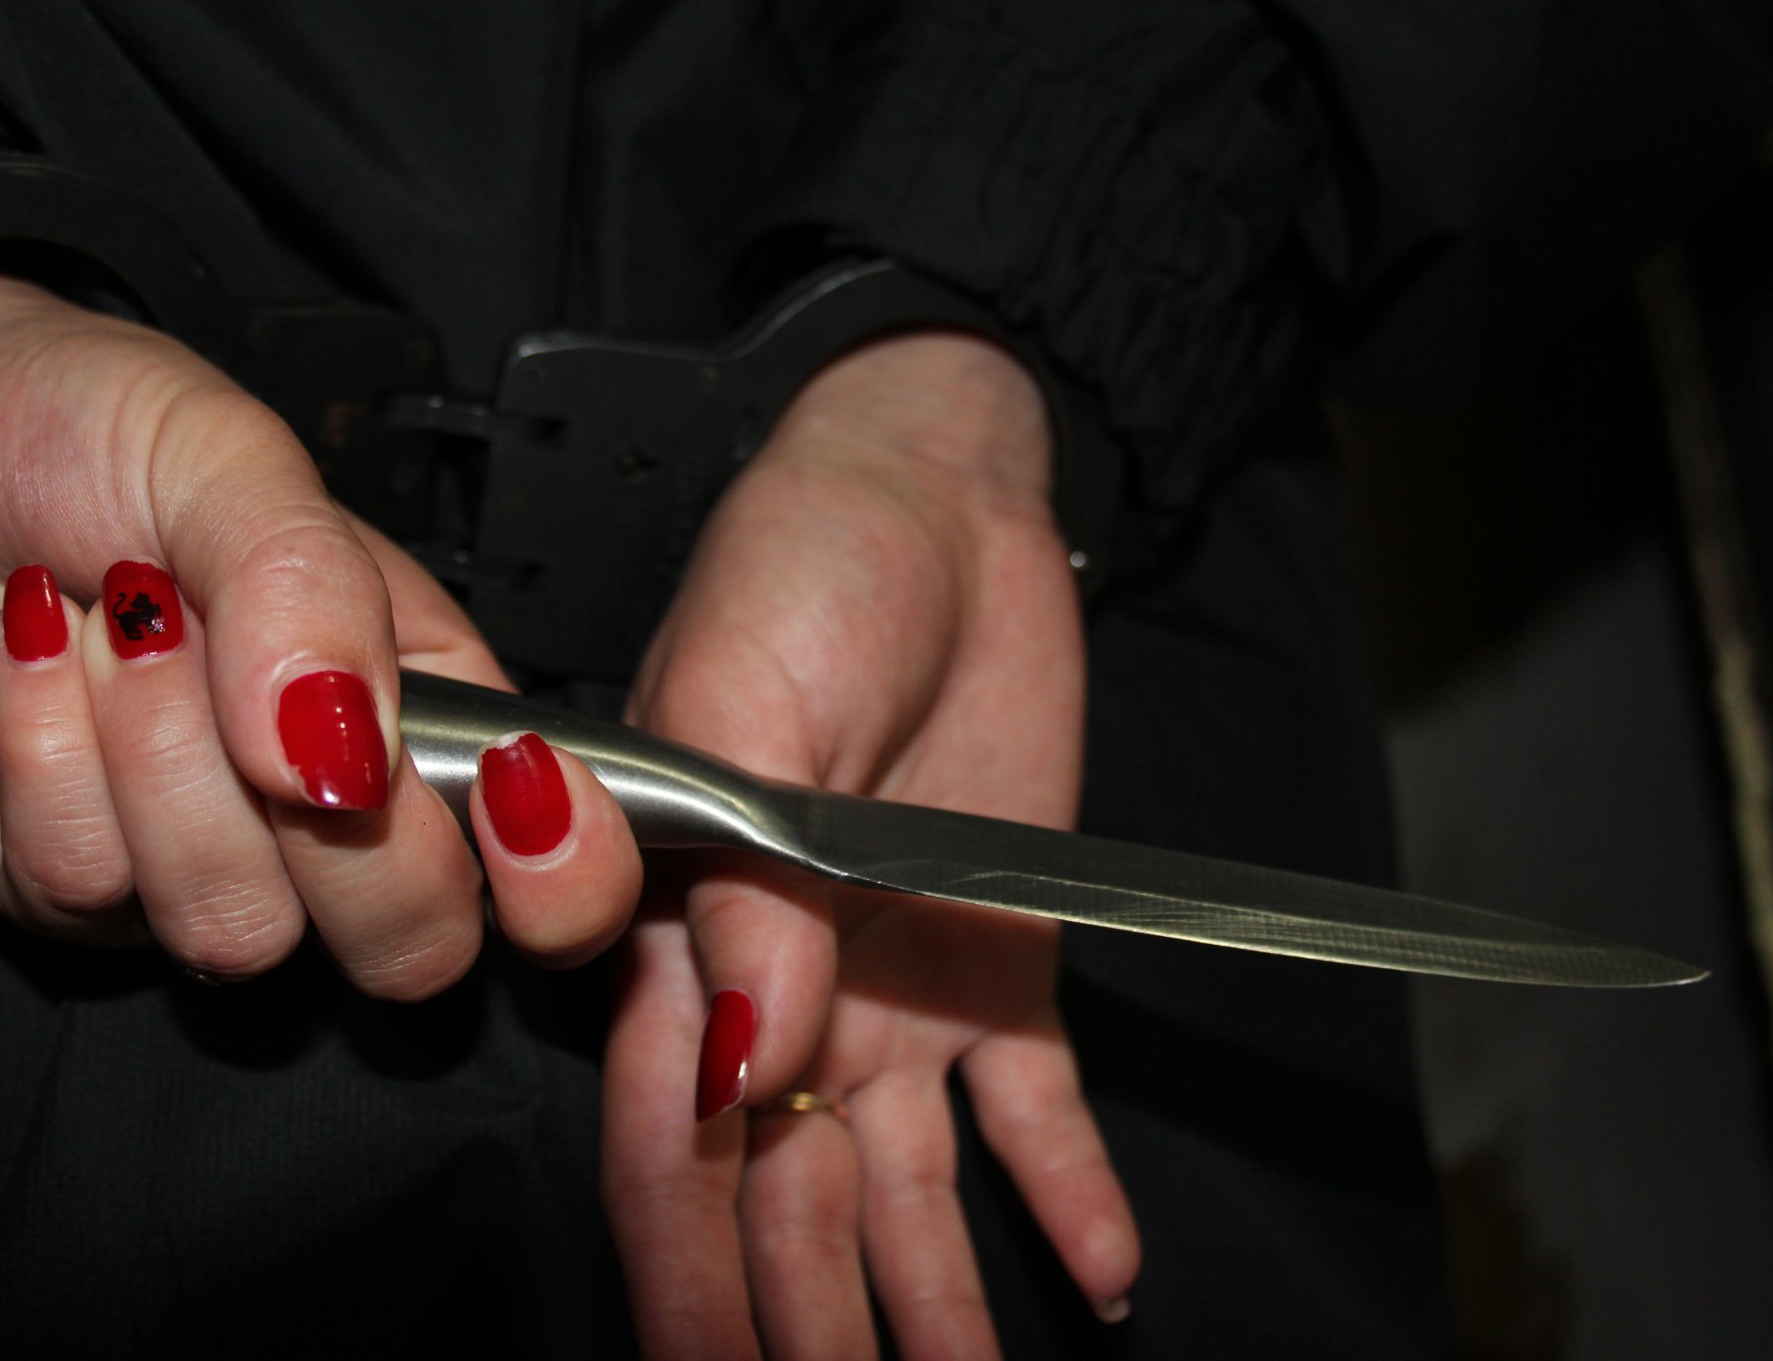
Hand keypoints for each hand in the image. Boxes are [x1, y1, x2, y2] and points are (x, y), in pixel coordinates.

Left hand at [0, 277, 640, 991]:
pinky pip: (80, 881)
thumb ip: (310, 589)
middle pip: (411, 949)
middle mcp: (336, 824)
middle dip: (334, 829)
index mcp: (435, 721)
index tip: (522, 788)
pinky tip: (32, 644)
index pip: (560, 879)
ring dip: (159, 749)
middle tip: (255, 674)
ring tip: (118, 618)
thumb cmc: (110, 430)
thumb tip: (343, 758)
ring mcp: (203, 869)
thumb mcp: (234, 456)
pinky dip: (43, 738)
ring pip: (235, 928)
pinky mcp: (66, 887)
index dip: (568, 878)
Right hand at [602, 334, 1140, 1357]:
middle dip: (801, 1321)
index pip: (678, 1141)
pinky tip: (1095, 1277)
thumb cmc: (804, 565)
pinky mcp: (1002, 955)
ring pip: (906, 1186)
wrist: (940, 494)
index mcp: (685, 933)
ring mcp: (894, 983)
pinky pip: (1033, 1101)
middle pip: (785, 1198)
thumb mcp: (748, 698)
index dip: (690, 1269)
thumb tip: (746, 1062)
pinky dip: (1063, 1190)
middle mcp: (783, 988)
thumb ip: (746, 890)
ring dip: (930, 1302)